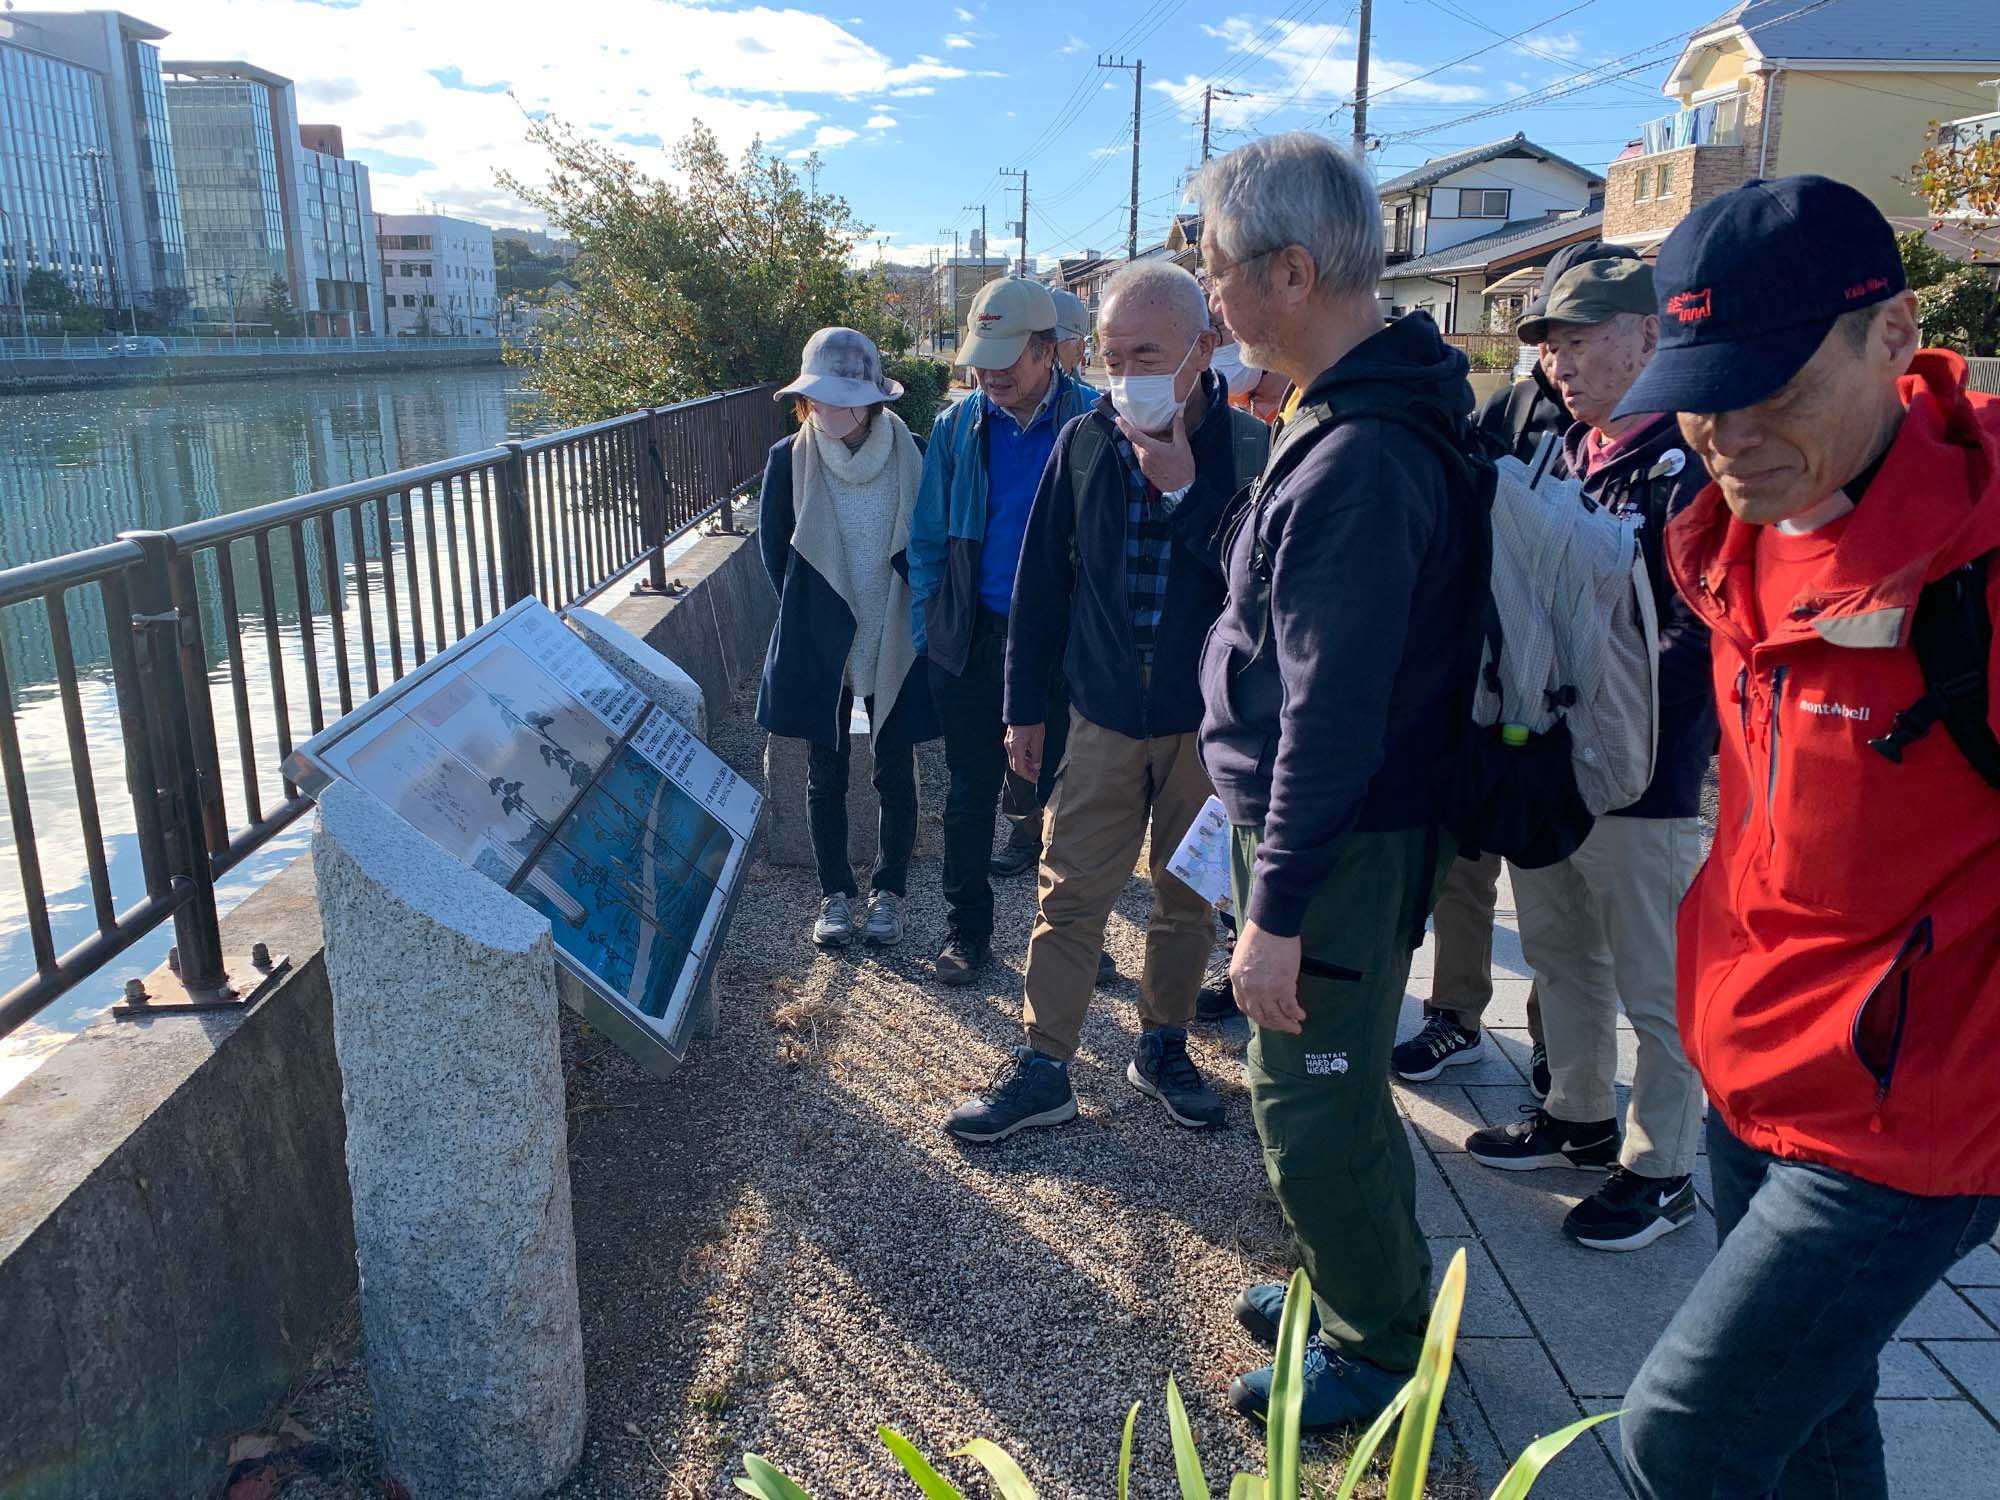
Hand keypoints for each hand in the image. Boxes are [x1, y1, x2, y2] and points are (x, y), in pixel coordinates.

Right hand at [1005, 722, 1045, 781]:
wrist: (1024, 708)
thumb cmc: (1032, 722)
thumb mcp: (1038, 740)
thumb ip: (1037, 755)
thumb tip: (1036, 767)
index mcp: (1016, 748)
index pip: (1019, 768)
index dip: (1027, 775)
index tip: (1035, 779)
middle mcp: (1010, 747)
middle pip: (1015, 766)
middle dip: (1026, 772)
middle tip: (1036, 775)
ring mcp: (1008, 743)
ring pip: (1015, 760)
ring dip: (1024, 765)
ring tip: (1035, 767)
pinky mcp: (1010, 740)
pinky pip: (1014, 753)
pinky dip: (1022, 758)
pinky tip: (1030, 758)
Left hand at [1116, 409, 1196, 494]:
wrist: (1182, 489)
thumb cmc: (1183, 468)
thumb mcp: (1183, 446)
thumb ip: (1178, 428)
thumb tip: (1179, 412)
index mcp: (1151, 449)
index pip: (1133, 435)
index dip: (1124, 426)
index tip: (1118, 419)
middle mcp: (1144, 457)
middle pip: (1134, 442)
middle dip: (1136, 433)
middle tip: (1140, 425)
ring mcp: (1144, 466)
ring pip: (1137, 450)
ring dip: (1141, 443)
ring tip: (1150, 436)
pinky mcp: (1146, 472)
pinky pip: (1141, 458)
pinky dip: (1144, 452)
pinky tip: (1154, 450)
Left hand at [1230, 920, 1305, 1034]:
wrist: (1271, 925)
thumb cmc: (1259, 934)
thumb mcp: (1243, 956)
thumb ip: (1247, 972)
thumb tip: (1257, 981)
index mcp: (1237, 979)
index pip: (1243, 1005)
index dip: (1255, 1014)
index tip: (1264, 1018)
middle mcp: (1249, 989)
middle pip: (1260, 1015)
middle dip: (1272, 1024)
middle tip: (1283, 1027)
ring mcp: (1265, 990)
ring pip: (1275, 1016)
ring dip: (1286, 1024)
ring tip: (1295, 1028)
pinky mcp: (1283, 987)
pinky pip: (1289, 1008)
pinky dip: (1296, 1014)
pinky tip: (1301, 1016)